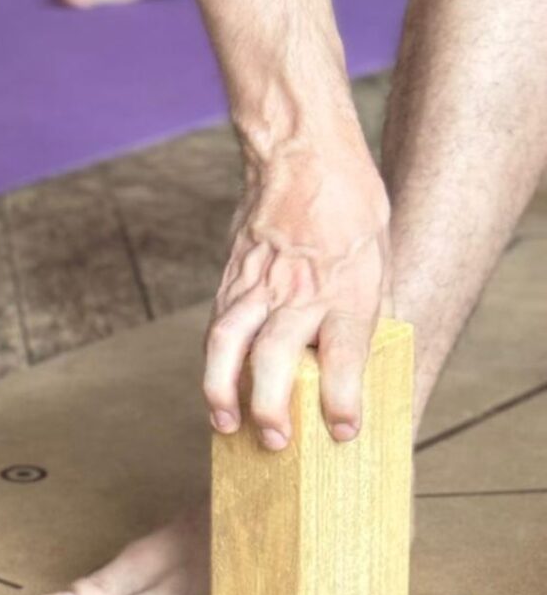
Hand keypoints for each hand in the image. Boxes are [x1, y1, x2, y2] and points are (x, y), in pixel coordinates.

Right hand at [203, 132, 390, 449]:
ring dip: (221, 387)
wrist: (302, 154)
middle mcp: (298, 289)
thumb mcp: (382, 256)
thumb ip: (373, 309)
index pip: (344, 355)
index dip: (342, 399)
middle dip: (271, 405)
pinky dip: (214, 358)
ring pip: (227, 342)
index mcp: (346, 287)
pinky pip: (217, 321)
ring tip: (223, 421)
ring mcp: (257, 281)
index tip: (340, 431)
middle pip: (275, 357)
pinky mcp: (231, 274)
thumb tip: (368, 354)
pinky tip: (217, 380)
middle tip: (273, 440)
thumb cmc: (350, 202)